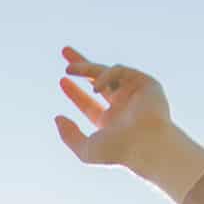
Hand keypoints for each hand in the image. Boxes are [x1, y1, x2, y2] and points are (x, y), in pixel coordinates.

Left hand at [55, 47, 175, 167]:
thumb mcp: (86, 149)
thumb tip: (57, 118)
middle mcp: (122, 106)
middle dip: (82, 65)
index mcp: (109, 122)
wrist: (146, 144)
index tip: (62, 80)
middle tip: (64, 51)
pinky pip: (120, 70)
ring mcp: (134, 93)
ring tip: (69, 69)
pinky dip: (105, 76)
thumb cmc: (119, 151)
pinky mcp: (146, 83)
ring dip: (87, 68)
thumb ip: (69, 135)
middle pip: (98, 79)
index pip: (89, 104)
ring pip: (108, 72)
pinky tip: (95, 87)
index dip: (74, 92)